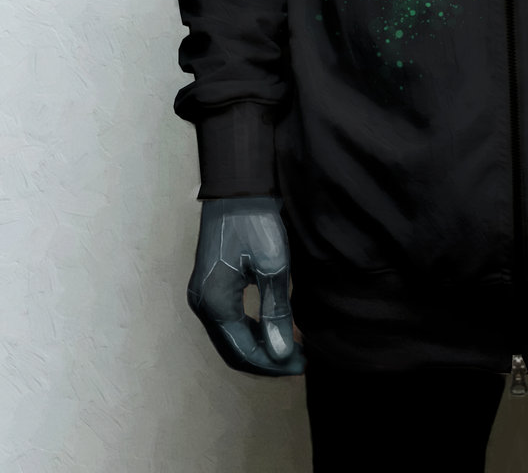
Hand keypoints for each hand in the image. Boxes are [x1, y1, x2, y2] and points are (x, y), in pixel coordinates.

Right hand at [187, 196, 305, 375]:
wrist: (237, 187)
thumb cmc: (255, 222)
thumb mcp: (273, 265)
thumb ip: (275, 312)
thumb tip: (280, 354)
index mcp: (214, 303)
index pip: (243, 352)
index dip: (273, 365)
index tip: (302, 365)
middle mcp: (201, 304)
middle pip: (233, 349)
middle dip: (265, 360)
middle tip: (298, 362)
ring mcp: (202, 293)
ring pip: (229, 336)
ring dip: (258, 346)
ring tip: (289, 348)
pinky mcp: (209, 283)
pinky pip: (227, 319)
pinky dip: (249, 329)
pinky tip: (271, 327)